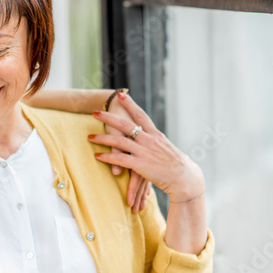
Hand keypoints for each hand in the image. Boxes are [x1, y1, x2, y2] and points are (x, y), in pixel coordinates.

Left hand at [90, 92, 205, 205]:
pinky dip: (107, 157)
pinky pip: (120, 159)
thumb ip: (155, 141)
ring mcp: (144, 152)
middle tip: (95, 112)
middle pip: (125, 125)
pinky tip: (98, 156)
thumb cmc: (176, 165)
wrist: (184, 177)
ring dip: (102, 139)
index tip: (121, 96)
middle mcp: (149, 140)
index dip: (130, 105)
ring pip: (119, 142)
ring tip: (89, 137)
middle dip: (108, 118)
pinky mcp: (140, 165)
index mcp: (155, 134)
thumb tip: (149, 137)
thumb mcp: (166, 148)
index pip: (141, 115)